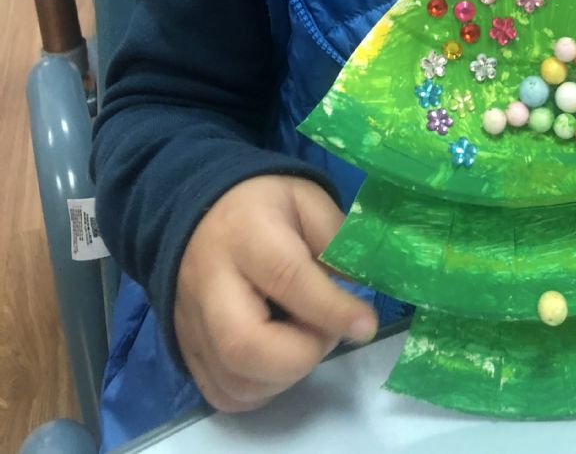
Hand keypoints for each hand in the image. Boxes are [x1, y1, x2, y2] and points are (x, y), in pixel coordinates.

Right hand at [174, 176, 376, 411]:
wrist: (201, 216)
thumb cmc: (265, 208)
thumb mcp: (308, 201)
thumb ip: (337, 239)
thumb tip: (360, 287)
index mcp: (245, 234)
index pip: (287, 278)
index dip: (331, 308)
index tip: (365, 324)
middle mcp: (209, 283)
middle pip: (245, 345)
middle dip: (301, 354)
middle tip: (325, 332)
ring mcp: (192, 324)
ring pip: (236, 381)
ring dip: (286, 375)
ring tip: (304, 338)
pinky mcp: (188, 351)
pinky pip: (225, 395)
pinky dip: (263, 390)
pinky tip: (280, 359)